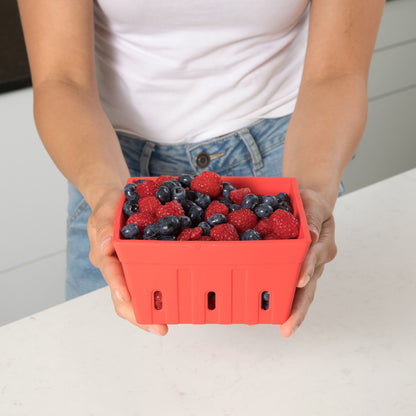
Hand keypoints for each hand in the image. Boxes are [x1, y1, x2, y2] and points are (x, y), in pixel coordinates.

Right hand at [87, 187, 167, 335]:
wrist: (115, 202)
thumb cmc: (108, 206)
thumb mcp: (104, 209)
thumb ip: (104, 226)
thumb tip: (106, 246)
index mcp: (105, 256)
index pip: (111, 274)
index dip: (119, 287)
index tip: (129, 298)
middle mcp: (117, 268)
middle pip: (123, 298)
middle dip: (140, 315)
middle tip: (161, 328)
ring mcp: (128, 271)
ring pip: (137, 296)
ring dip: (151, 311)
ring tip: (171, 323)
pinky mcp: (141, 267)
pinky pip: (150, 283)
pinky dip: (160, 294)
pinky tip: (176, 302)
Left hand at [280, 189, 336, 336]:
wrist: (309, 206)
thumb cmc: (311, 203)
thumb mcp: (314, 203)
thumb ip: (312, 218)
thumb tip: (311, 235)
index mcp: (323, 244)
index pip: (315, 258)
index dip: (307, 269)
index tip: (301, 280)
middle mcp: (317, 262)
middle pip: (309, 287)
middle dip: (299, 308)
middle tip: (288, 328)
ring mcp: (307, 270)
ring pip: (301, 293)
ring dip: (293, 311)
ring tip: (284, 328)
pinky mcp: (295, 270)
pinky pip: (288, 286)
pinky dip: (282, 299)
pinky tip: (269, 312)